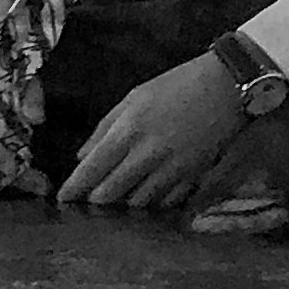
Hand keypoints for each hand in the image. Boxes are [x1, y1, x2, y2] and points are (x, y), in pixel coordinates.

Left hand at [59, 52, 243, 216]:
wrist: (225, 86)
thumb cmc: (176, 85)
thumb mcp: (133, 97)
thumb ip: (105, 127)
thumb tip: (82, 157)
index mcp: (128, 129)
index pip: (92, 168)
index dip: (74, 187)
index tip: (63, 198)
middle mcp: (147, 154)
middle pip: (111, 192)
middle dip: (96, 200)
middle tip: (89, 201)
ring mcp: (171, 168)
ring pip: (138, 202)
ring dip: (124, 203)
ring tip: (119, 199)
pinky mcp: (192, 177)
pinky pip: (165, 201)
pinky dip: (153, 201)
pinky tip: (149, 194)